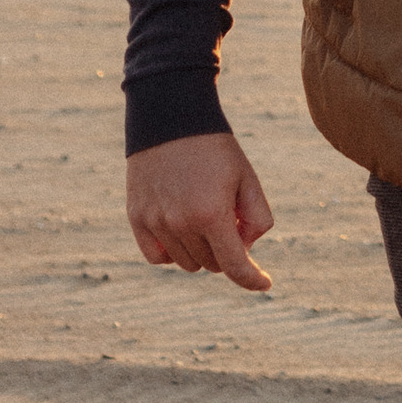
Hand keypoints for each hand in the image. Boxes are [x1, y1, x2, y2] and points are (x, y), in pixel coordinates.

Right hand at [126, 132, 275, 291]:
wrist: (170, 118)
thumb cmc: (216, 149)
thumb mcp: (248, 178)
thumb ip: (257, 217)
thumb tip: (246, 249)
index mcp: (212, 214)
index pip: (234, 266)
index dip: (252, 280)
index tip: (265, 284)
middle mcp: (180, 224)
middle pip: (212, 264)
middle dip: (227, 250)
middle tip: (230, 220)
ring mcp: (155, 222)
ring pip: (186, 262)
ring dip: (201, 250)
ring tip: (205, 216)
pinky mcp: (137, 218)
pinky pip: (157, 257)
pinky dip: (172, 253)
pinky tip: (181, 231)